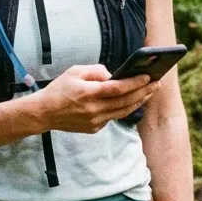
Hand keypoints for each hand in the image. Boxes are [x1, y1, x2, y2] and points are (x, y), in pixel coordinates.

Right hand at [33, 64, 153, 133]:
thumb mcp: (75, 71)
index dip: (135, 83)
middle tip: (157, 84)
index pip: (118, 88)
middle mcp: (93, 109)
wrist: (44, 113)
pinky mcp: (95, 128)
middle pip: (125, 102)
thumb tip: (114, 75)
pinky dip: (124, 108)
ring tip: (149, 92)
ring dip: (138, 101)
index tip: (148, 76)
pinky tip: (132, 101)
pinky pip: (113, 117)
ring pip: (123, 112)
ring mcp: (95, 121)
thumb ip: (96, 71)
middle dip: (144, 92)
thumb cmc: (59, 89)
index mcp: (88, 93)